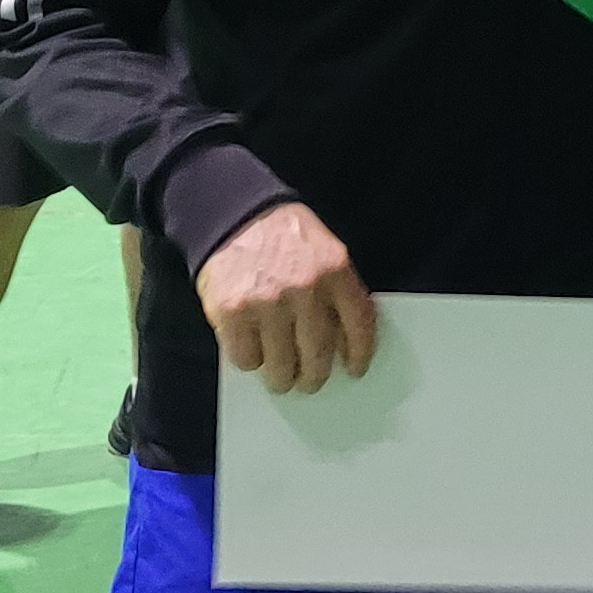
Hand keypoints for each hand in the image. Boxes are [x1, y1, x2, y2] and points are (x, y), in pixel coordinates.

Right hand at [197, 203, 376, 393]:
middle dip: (314, 376)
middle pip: (318, 354)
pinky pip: (247, 358)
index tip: (354, 369)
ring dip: (282, 378)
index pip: (359, 326)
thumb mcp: (324, 251)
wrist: (233, 211)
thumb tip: (341, 342)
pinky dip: (249, 360)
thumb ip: (336, 290)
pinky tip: (251, 350)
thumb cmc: (282, 236)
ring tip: (280, 377)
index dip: (358, 354)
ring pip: (282, 366)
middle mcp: (305, 289)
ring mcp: (268, 302)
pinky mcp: (233, 313)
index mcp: (336, 271)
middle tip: (308, 381)